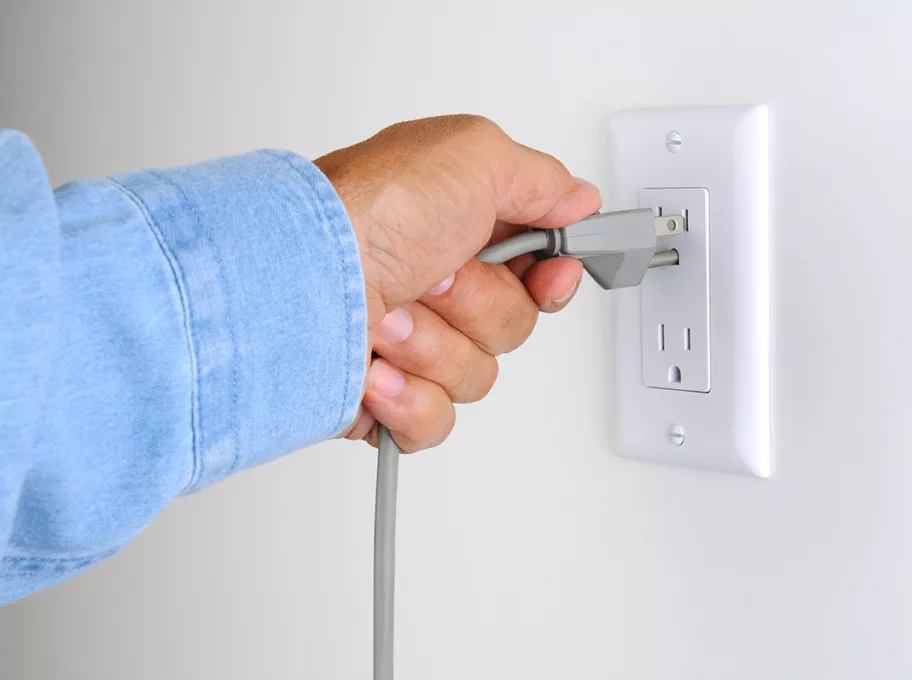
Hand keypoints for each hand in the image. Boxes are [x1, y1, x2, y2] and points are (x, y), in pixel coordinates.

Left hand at [314, 115, 600, 451]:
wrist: (286, 284)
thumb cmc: (363, 213)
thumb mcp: (472, 157)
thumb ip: (541, 179)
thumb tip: (578, 201)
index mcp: (461, 228)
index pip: (541, 268)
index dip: (553, 277)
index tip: (548, 274)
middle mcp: (437, 284)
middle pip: (514, 325)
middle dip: (476, 304)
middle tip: (431, 276)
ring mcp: (411, 342)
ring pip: (477, 375)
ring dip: (433, 346)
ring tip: (386, 316)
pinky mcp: (385, 396)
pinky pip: (435, 421)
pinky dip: (406, 398)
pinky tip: (375, 367)